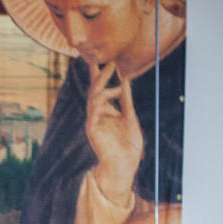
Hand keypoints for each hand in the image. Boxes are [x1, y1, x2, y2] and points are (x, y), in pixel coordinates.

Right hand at [85, 62, 143, 204]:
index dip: (101, 75)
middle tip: (106, 60)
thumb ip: (126, 101)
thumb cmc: (128, 144)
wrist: (124, 164)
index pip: (102, 90)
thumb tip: (126, 81)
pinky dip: (102, 98)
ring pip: (94, 97)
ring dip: (103, 82)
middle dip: (100, 74)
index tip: (103, 60)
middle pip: (95, 90)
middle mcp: (98, 115)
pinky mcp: (92, 129)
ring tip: (113, 69)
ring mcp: (94, 121)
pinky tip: (113, 90)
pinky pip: (95, 110)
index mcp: (107, 112)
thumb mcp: (130, 117)